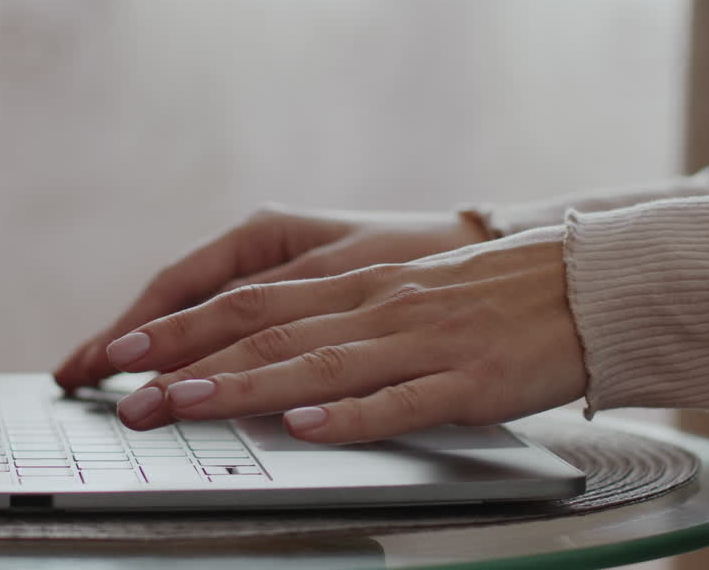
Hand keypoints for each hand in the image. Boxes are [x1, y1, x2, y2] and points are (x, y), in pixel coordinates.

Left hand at [53, 205, 489, 391]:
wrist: (587, 285)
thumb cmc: (493, 295)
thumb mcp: (406, 291)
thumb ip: (342, 317)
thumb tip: (273, 355)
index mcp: (358, 283)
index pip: (249, 301)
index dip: (181, 327)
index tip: (121, 352)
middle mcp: (376, 304)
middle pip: (264, 328)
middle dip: (186, 360)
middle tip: (124, 392)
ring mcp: (419, 341)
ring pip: (315, 362)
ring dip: (242, 385)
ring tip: (183, 404)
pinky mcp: (467, 380)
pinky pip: (399, 400)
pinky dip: (348, 414)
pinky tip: (305, 426)